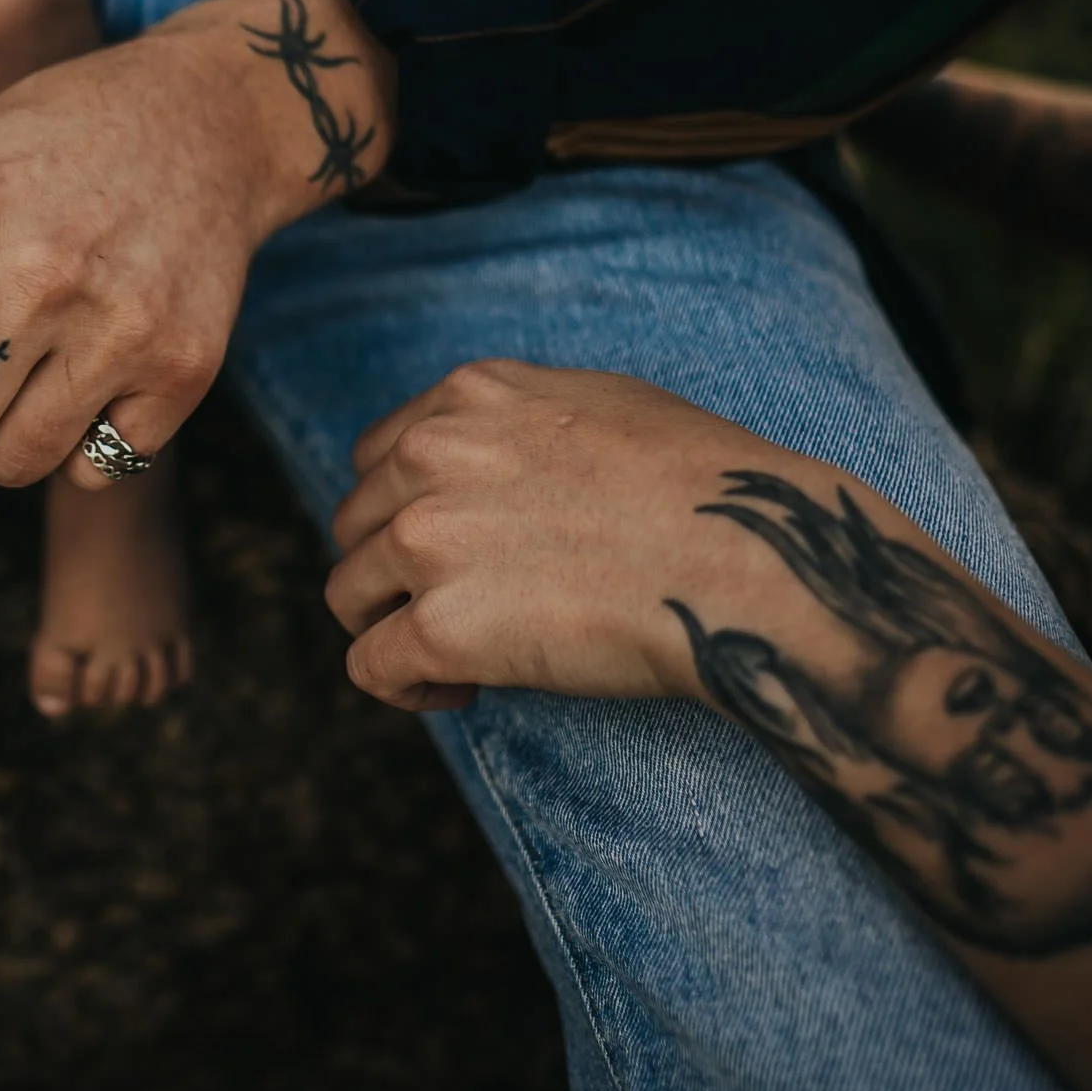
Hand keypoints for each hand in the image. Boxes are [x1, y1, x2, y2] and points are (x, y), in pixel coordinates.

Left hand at [0, 0, 394, 569]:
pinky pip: (92, 471)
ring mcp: (116, 324)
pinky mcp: (184, 369)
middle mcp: (33, 271)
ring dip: (3, 433)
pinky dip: (84, 437)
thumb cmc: (38, 151)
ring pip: (6, 468)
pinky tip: (102, 354)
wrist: (205, 119)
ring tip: (37, 345)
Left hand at [326, 361, 800, 711]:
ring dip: (392, 628)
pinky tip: (458, 693)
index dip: (403, 510)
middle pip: (355, 524)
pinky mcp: (440, 627)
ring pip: (349, 594)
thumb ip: (523, 422)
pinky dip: (403, 686)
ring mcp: (428, 541)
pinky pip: (371, 666)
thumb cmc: (704, 484)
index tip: (449, 550)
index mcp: (468, 397)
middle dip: (393, 571)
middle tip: (456, 608)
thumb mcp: (601, 403)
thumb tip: (504, 459)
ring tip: (457, 659)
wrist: (743, 556)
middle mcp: (431, 457)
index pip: (378, 456)